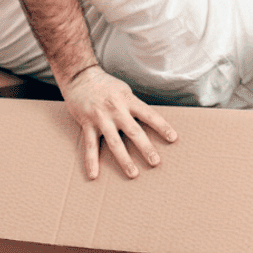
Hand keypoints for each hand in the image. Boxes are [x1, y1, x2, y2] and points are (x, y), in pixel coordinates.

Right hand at [62, 66, 178, 179]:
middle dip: (146, 148)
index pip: (149, 115)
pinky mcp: (87, 124)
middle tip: (155, 162)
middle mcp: (116, 110)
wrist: (79, 77)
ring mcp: (101, 118)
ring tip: (133, 174)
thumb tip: (148, 120)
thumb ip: (133, 106)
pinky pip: (90, 145)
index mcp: (128, 100)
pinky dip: (91, 161)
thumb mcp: (123, 90)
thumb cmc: (105, 85)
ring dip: (124, 159)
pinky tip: (94, 175)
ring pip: (114, 142)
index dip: (162, 126)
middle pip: (134, 132)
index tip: (173, 138)